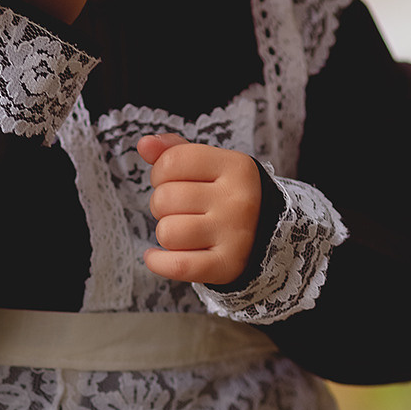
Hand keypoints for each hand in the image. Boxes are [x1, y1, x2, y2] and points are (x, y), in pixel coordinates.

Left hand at [138, 134, 263, 284]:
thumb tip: (144, 144)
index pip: (173, 161)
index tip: (170, 181)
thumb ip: (174, 150)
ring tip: (179, 230)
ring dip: (164, 232)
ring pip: (167, 232)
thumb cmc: (225, 195)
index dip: (159, 172)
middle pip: (165, 198)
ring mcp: (234, 234)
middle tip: (179, 209)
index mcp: (235, 166)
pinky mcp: (227, 265)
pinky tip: (156, 256)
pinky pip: (177, 266)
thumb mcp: (209, 165)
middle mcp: (238, 199)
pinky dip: (158, 262)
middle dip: (161, 204)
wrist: (265, 235)